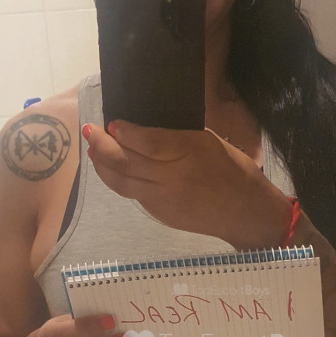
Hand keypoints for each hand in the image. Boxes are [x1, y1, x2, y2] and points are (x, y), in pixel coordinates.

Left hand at [84, 120, 291, 249]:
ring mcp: (163, 199)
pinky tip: (112, 170)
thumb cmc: (233, 170)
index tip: (112, 123)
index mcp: (189, 152)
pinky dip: (118, 180)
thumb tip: (142, 131)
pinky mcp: (161, 214)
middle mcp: (172, 177)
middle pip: (126, 161)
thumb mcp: (210, 142)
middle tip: (89, 131)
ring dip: (102, 165)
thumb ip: (176, 137)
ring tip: (92, 152)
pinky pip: (133, 194)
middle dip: (102, 145)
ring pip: (122, 182)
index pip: (146, 142)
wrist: (245, 213)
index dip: (124, 132)